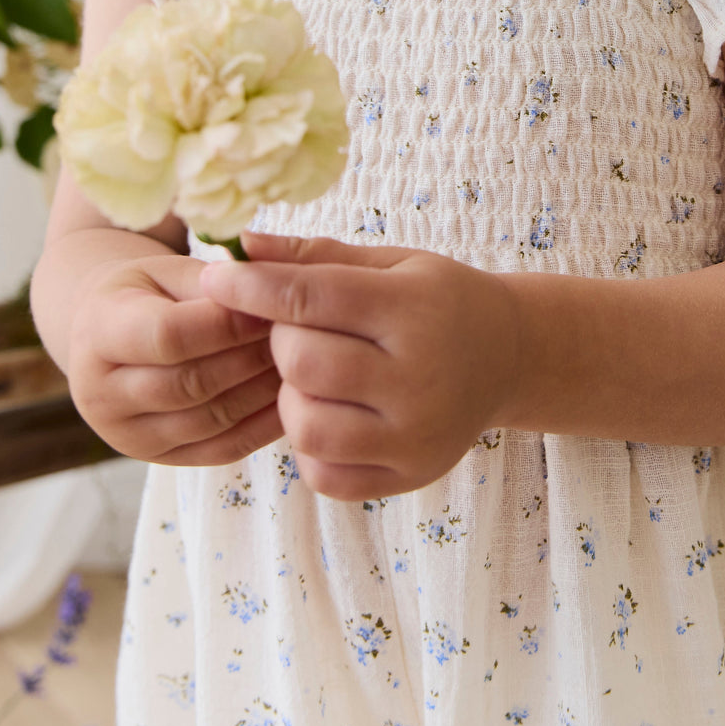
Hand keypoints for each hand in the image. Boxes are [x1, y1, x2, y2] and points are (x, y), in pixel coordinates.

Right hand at [66, 253, 283, 464]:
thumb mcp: (167, 270)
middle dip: (251, 357)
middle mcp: (100, 394)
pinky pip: (223, 449)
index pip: (167, 336)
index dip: (226, 324)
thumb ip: (209, 282)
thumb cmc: (147, 292)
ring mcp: (128, 435)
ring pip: (210, 420)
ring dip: (264, 391)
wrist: (109, 334)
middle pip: (190, 383)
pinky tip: (294, 397)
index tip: (271, 306)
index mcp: (97, 332)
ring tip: (302, 361)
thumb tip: (264, 291)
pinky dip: (265, 425)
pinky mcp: (161, 459)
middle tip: (300, 335)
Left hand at [200, 232, 520, 500]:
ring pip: (306, 426)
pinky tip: (333, 413)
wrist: (508, 357)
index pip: (313, 297)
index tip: (216, 276)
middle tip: (298, 328)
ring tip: (317, 375)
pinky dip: (311, 445)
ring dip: (293, 397)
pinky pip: (322, 474)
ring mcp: (415, 437)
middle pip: (304, 364)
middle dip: (281, 341)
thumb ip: (313, 257)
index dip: (254, 287)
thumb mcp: (389, 263)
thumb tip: (240, 248)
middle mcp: (420, 379)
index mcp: (416, 311)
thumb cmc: (439, 300)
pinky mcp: (408, 477)